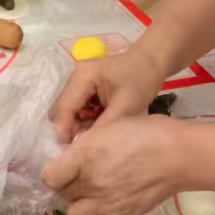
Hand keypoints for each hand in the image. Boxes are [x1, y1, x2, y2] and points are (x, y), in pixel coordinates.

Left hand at [42, 114, 188, 214]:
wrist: (178, 155)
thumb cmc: (145, 132)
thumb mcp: (109, 126)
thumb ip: (84, 143)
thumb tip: (69, 155)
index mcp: (84, 156)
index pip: (49, 177)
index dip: (52, 171)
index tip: (61, 166)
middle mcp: (90, 183)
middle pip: (61, 194)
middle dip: (65, 185)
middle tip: (78, 175)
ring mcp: (106, 203)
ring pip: (74, 211)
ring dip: (78, 202)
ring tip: (91, 190)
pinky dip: (97, 212)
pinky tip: (108, 199)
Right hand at [48, 46, 164, 143]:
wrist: (152, 61)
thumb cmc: (141, 80)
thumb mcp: (125, 106)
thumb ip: (103, 127)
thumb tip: (84, 147)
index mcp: (83, 76)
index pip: (65, 107)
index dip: (64, 130)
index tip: (70, 152)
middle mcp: (75, 77)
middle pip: (62, 109)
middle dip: (70, 128)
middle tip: (86, 144)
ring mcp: (79, 81)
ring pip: (69, 110)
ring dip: (79, 124)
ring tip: (97, 134)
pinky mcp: (86, 86)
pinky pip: (79, 107)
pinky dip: (86, 118)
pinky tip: (100, 124)